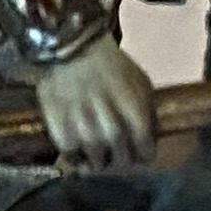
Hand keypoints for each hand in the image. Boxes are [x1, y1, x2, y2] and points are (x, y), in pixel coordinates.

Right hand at [36, 38, 156, 168]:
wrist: (72, 47)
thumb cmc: (110, 66)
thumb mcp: (140, 82)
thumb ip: (148, 111)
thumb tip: (151, 139)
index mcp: (133, 106)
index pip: (144, 146)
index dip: (145, 155)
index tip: (141, 155)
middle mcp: (108, 117)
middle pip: (121, 157)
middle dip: (123, 161)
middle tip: (119, 159)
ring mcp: (82, 122)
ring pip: (96, 160)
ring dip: (100, 164)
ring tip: (99, 160)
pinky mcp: (59, 123)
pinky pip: (70, 153)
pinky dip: (76, 159)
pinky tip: (79, 154)